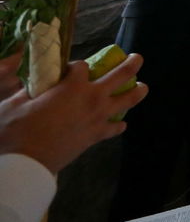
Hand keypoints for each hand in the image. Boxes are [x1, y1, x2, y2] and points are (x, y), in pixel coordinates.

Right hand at [0, 54, 148, 173]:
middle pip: (120, 74)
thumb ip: (27, 91)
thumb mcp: (14, 104)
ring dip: (137, 91)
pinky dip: (118, 124)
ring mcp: (97, 117)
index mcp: (72, 86)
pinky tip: (120, 123)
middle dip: (131, 64)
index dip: (75, 66)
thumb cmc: (17, 131)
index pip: (82, 65)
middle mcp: (92, 98)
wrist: (27, 163)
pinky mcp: (96, 136)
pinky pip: (114, 128)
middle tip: (137, 58)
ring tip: (143, 87)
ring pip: (128, 100)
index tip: (68, 70)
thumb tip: (32, 85)